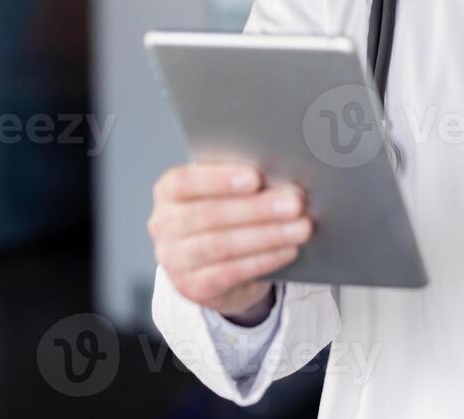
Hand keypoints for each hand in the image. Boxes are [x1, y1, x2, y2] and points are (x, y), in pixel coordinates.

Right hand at [148, 161, 311, 322]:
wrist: (214, 265)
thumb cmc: (225, 214)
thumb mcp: (226, 193)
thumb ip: (242, 181)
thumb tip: (280, 176)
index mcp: (168, 191)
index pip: (184, 182)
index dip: (220, 179)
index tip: (255, 177)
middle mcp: (163, 225)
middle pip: (210, 215)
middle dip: (257, 209)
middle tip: (294, 203)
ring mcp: (174, 260)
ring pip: (222, 245)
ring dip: (267, 235)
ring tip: (301, 227)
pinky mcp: (192, 287)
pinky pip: (231, 272)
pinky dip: (264, 260)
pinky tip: (288, 250)